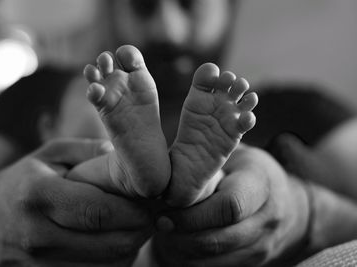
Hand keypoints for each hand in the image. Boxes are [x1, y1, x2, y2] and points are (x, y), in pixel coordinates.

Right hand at [0, 138, 152, 265]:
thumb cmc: (20, 184)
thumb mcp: (48, 155)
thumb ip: (88, 150)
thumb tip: (126, 159)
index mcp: (41, 197)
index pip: (101, 211)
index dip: (136, 210)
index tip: (154, 202)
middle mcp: (40, 235)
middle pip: (111, 244)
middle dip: (142, 230)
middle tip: (154, 215)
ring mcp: (42, 264)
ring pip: (109, 266)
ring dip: (131, 248)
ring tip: (135, 227)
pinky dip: (114, 261)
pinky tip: (115, 242)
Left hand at [152, 146, 309, 266]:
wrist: (284, 202)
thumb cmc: (245, 172)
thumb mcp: (231, 155)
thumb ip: (203, 164)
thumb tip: (161, 176)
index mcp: (261, 185)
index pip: (229, 207)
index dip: (192, 214)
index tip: (164, 210)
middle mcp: (267, 220)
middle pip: (217, 240)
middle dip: (181, 236)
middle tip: (158, 223)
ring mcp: (262, 247)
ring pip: (213, 261)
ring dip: (181, 251)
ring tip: (165, 233)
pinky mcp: (252, 264)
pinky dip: (189, 260)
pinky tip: (177, 243)